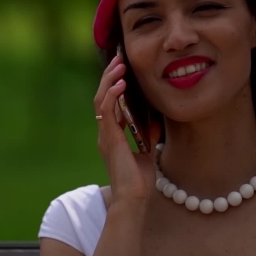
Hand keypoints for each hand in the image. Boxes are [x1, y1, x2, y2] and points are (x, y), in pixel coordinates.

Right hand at [93, 54, 160, 205]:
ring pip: (100, 99)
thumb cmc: (140, 181)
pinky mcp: (109, 138)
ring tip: (120, 64)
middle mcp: (105, 133)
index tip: (123, 67)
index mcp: (112, 135)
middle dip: (110, 75)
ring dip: (110, 80)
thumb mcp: (147, 152)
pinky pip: (106, 111)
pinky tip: (121, 83)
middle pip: (102, 96)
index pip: (109, 103)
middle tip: (119, 57)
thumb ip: (147, 135)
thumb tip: (154, 120)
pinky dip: (112, 94)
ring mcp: (105, 135)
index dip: (113, 84)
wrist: (135, 198)